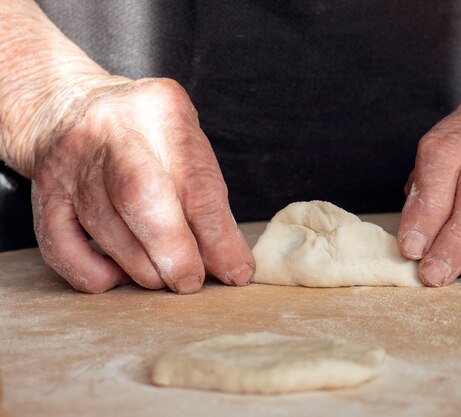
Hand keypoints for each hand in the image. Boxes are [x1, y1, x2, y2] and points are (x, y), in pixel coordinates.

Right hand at [32, 78, 253, 293]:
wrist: (70, 109)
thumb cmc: (146, 137)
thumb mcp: (184, 145)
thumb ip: (207, 198)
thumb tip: (229, 265)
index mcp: (162, 111)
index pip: (195, 182)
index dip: (217, 236)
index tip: (235, 271)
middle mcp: (111, 130)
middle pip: (141, 198)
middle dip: (173, 252)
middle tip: (190, 282)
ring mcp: (70, 161)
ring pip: (106, 228)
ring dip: (141, 267)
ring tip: (163, 278)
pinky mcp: (44, 192)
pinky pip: (61, 246)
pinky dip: (92, 273)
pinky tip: (117, 276)